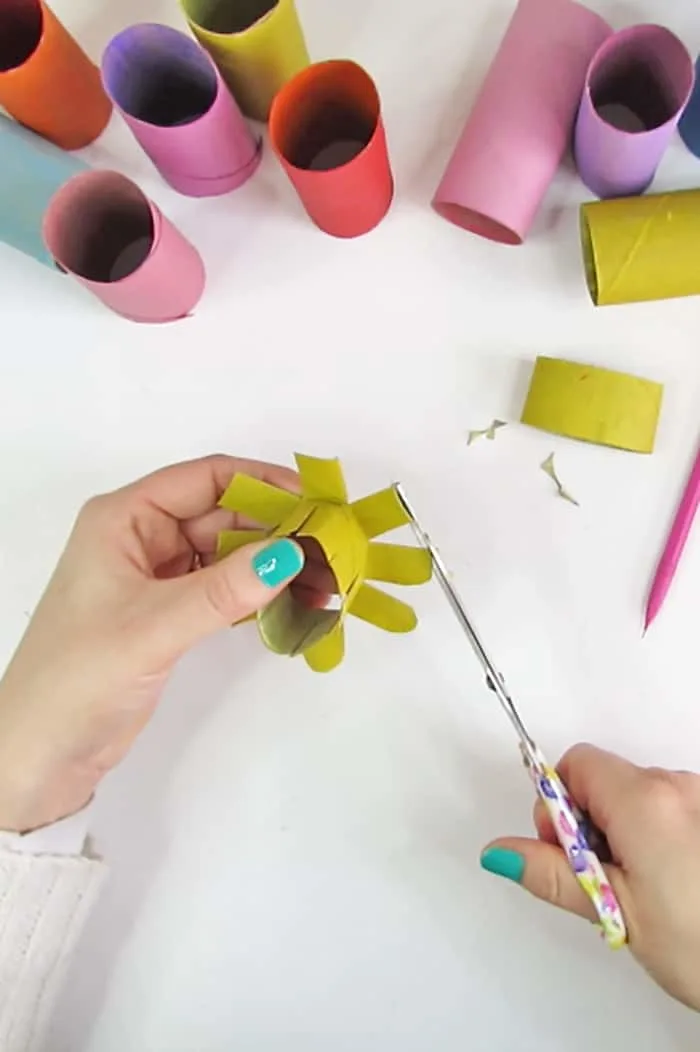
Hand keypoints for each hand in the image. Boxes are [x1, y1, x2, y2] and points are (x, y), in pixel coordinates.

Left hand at [0, 455, 331, 833]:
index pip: (205, 480)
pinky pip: (224, 589)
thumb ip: (223, 591)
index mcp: (123, 519)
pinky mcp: (169, 613)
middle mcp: (142, 538)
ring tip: (326, 581)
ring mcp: (157, 577)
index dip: (262, 483)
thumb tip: (292, 553)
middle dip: (278, 530)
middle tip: (333, 550)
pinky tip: (296, 604)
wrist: (40, 753)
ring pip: (228, 554)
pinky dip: (258, 595)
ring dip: (274, 566)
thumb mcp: (153, 627)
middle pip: (224, 516)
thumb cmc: (77, 678)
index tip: (315, 501)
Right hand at [481, 744, 699, 1009]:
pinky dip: (657, 838)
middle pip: (604, 781)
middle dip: (588, 824)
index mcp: (644, 800)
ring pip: (637, 799)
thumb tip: (501, 852)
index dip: (556, 804)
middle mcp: (677, 786)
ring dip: (624, 834)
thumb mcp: (616, 912)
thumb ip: (552, 874)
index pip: (574, 764)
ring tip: (641, 893)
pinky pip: (670, 810)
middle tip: (600, 881)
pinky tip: (670, 885)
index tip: (562, 848)